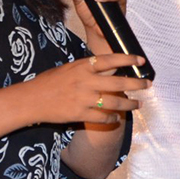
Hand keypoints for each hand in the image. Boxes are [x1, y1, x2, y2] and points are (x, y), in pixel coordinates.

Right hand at [23, 53, 149, 125]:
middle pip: (119, 83)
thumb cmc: (49, 82)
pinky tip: (117, 118)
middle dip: (137, 84)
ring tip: (138, 104)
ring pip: (115, 103)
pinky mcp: (80, 114)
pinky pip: (103, 118)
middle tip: (147, 85)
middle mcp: (86, 81)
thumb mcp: (69, 68)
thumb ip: (88, 69)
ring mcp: (84, 99)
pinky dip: (112, 118)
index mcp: (83, 66)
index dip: (128, 60)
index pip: (111, 60)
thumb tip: (109, 68)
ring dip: (130, 104)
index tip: (141, 61)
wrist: (31, 100)